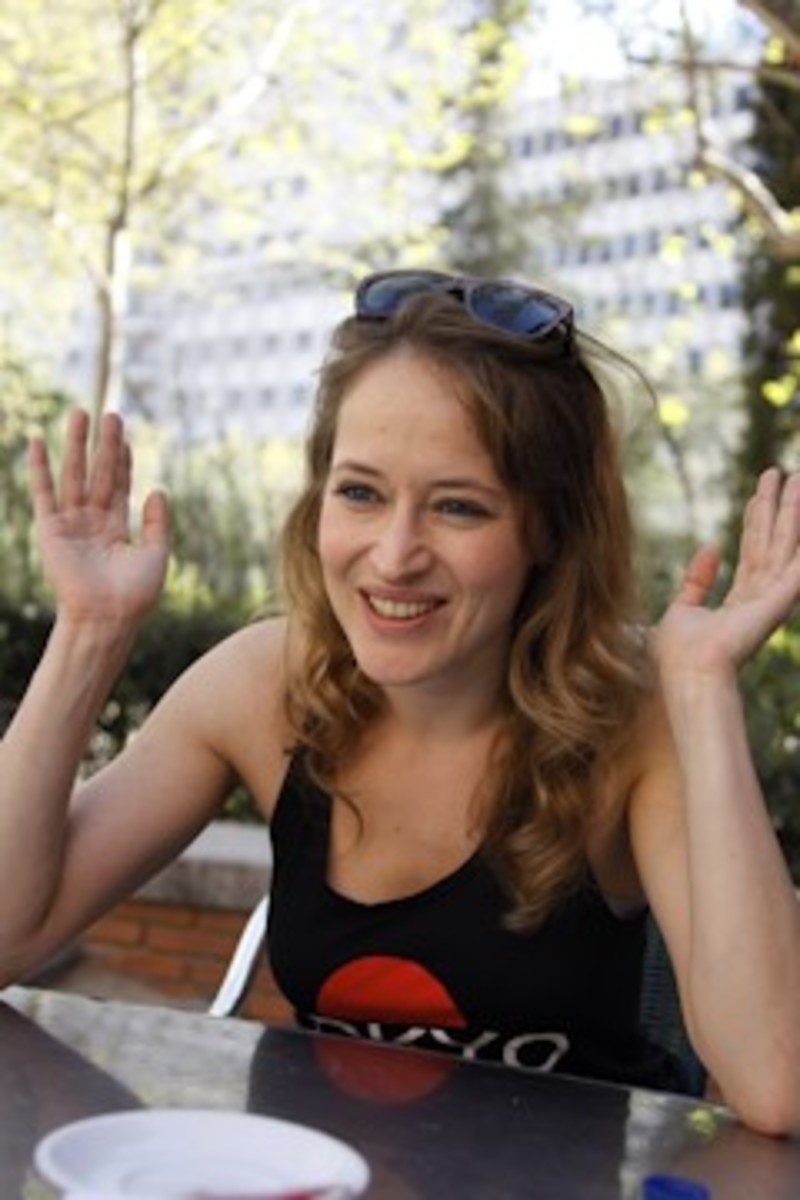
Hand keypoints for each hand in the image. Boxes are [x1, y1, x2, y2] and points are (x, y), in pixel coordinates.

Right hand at [28, 409, 169, 625]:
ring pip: (74, 475)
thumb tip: (158, 490)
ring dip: (75, 444)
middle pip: (99, 472)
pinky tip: (39, 443)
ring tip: (79, 413)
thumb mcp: (156, 554)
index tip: (123, 435)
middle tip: (108, 413)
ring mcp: (71, 523)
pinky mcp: (50, 529)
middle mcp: (93, 520)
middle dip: (102, 443)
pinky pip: (44, 493)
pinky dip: (40, 468)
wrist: (107, 618)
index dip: (123, 460)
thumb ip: (157, 522)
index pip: (120, 484)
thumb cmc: (135, 595)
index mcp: (117, 527)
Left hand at [656, 468, 799, 677]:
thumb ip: (697, 580)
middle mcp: (761, 597)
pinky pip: (798, 565)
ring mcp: (772, 598)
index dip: (756, 518)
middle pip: (771, 541)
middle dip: (777, 505)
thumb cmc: (679, 655)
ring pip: (785, 543)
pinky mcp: (778, 600)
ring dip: (791, 511)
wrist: (688, 674)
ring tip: (796, 478)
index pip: (752, 550)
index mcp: (740, 601)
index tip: (760, 490)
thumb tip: (711, 546)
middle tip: (781, 471)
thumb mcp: (682, 610)